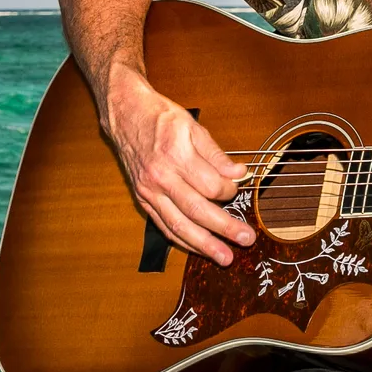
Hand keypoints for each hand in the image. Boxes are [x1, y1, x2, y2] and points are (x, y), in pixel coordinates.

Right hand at [101, 67, 256, 265]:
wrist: (125, 114)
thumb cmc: (160, 117)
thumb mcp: (192, 126)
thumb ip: (216, 154)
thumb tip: (238, 173)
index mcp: (176, 155)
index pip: (211, 185)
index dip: (230, 191)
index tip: (238, 188)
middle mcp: (160, 177)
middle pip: (197, 210)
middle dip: (224, 228)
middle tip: (246, 239)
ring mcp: (149, 191)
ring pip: (178, 225)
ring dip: (203, 245)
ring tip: (224, 257)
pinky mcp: (142, 199)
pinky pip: (163, 226)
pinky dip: (182, 241)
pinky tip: (198, 249)